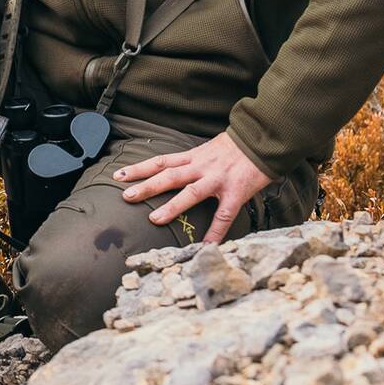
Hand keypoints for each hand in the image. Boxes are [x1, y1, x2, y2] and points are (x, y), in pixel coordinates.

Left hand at [116, 131, 270, 243]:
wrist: (264, 138)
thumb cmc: (237, 146)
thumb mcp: (209, 148)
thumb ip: (193, 161)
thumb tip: (177, 170)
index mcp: (193, 156)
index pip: (161, 161)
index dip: (139, 168)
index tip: (119, 175)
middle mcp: (201, 166)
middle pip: (169, 176)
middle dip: (146, 186)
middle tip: (125, 197)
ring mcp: (217, 179)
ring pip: (190, 193)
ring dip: (171, 206)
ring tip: (153, 219)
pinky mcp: (235, 192)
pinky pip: (223, 214)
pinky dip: (214, 231)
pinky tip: (205, 246)